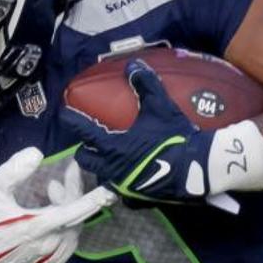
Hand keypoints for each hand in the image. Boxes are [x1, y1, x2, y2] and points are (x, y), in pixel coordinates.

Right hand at [0, 147, 114, 262]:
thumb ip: (13, 170)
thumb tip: (37, 153)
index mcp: (37, 227)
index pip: (75, 211)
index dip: (93, 198)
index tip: (109, 187)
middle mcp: (48, 246)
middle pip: (75, 218)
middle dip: (73, 194)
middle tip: (63, 176)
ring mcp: (48, 259)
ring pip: (74, 231)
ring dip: (69, 211)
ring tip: (52, 193)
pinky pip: (67, 245)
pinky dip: (67, 228)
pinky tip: (55, 216)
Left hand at [61, 59, 215, 205]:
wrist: (199, 167)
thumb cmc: (174, 136)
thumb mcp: (160, 107)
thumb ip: (145, 84)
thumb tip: (133, 63)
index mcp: (113, 146)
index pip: (84, 131)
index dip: (71, 120)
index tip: (64, 114)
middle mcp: (113, 168)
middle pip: (86, 160)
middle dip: (85, 151)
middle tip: (91, 142)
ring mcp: (124, 185)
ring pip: (103, 178)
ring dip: (103, 168)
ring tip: (111, 159)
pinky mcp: (138, 198)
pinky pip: (123, 194)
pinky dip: (124, 186)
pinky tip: (131, 178)